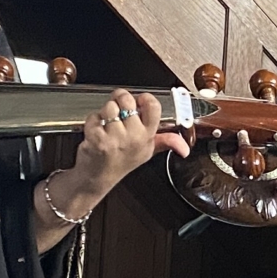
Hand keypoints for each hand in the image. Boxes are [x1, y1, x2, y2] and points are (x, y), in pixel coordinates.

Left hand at [34, 90, 187, 249]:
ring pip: (109, 107)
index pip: (153, 106)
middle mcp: (134, 137)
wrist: (97, 179)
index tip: (138, 101)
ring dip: (104, 114)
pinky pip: (94, 117)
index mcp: (147, 136)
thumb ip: (166, 142)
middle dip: (119, 102)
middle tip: (118, 114)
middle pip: (127, 100)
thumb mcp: (146, 152)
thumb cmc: (120, 162)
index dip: (143, 98)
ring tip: (107, 126)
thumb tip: (184, 147)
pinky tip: (96, 133)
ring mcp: (116, 138)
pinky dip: (92, 122)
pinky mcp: (98, 139)